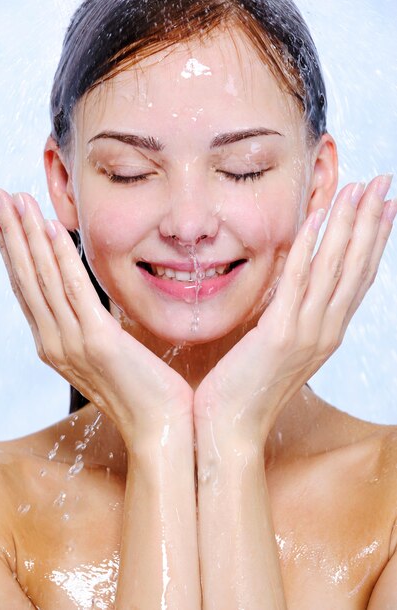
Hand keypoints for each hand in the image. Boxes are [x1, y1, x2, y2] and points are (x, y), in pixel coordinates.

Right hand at [0, 189, 192, 449]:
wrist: (159, 428)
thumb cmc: (141, 390)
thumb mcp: (110, 351)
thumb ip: (96, 323)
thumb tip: (98, 297)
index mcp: (55, 345)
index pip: (27, 290)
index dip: (12, 252)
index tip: (1, 219)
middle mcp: (54, 343)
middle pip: (25, 279)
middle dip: (9, 234)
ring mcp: (73, 343)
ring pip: (42, 279)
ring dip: (27, 236)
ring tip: (14, 200)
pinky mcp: (98, 341)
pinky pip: (74, 290)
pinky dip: (60, 256)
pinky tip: (49, 228)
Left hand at [194, 175, 395, 442]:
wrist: (230, 428)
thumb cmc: (248, 388)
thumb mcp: (277, 348)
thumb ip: (292, 317)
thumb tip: (293, 288)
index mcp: (326, 334)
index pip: (358, 279)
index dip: (374, 241)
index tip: (385, 208)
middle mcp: (325, 332)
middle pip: (356, 268)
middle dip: (371, 222)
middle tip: (383, 184)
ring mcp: (306, 334)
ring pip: (334, 270)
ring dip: (348, 226)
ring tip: (359, 190)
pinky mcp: (278, 335)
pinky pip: (297, 283)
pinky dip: (308, 249)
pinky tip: (316, 220)